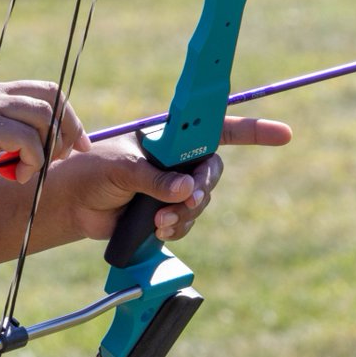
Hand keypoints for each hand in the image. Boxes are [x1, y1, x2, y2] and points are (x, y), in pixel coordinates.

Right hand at [0, 79, 89, 203]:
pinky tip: (16, 176)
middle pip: (51, 96)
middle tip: (64, 157)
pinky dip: (33, 162)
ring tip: (28, 172)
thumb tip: (32, 156)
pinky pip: (30, 140)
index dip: (65, 116)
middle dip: (68, 128)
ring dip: (48, 149)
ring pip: (44, 116)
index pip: (40, 90)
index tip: (76, 144)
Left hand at [57, 116, 291, 242]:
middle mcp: (175, 160)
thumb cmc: (90, 173)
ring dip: (186, 213)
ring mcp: (172, 187)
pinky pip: (187, 222)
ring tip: (159, 220)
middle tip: (187, 198)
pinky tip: (158, 229)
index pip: (213, 128)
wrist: (72, 205)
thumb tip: (185, 190)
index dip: (250, 131)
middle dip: (204, 188)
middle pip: (212, 172)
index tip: (283, 134)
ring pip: (201, 201)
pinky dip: (177, 227)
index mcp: (166, 137)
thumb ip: (154, 179)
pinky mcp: (166, 212)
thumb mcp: (121, 169)